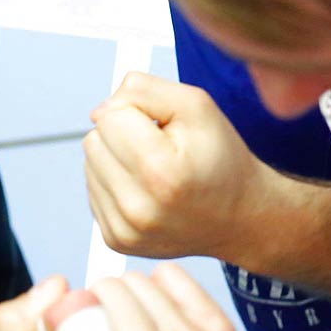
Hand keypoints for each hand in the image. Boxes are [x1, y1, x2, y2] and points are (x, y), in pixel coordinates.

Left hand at [84, 72, 269, 261]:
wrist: (240, 217)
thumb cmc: (221, 159)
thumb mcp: (196, 105)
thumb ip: (143, 89)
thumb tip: (100, 110)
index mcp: (160, 173)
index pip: (109, 118)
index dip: (135, 111)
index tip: (162, 126)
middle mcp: (138, 209)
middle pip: (93, 141)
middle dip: (122, 134)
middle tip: (160, 148)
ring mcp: (124, 230)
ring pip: (90, 165)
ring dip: (117, 158)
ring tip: (155, 170)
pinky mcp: (116, 240)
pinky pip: (94, 190)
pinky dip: (116, 182)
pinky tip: (146, 188)